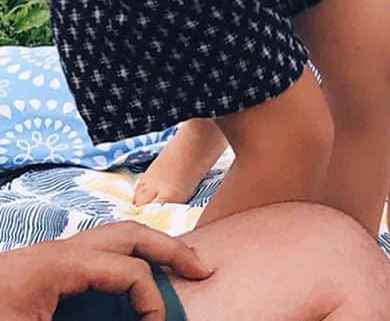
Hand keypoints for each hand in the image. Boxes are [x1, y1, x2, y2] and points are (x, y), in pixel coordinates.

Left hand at [0, 221, 211, 320]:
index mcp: (57, 265)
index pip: (124, 268)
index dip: (150, 297)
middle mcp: (59, 252)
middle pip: (128, 232)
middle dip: (168, 247)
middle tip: (202, 269)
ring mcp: (52, 257)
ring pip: (114, 235)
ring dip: (151, 247)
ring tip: (182, 264)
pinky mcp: (45, 271)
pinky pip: (97, 253)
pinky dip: (126, 258)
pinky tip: (140, 278)